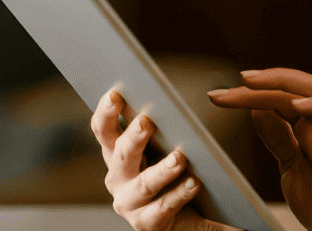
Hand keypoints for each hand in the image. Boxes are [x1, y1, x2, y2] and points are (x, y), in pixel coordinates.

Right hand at [90, 88, 238, 230]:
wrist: (184, 216)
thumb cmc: (173, 172)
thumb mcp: (167, 145)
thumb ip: (172, 123)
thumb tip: (207, 94)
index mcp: (117, 153)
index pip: (104, 129)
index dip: (106, 112)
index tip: (114, 94)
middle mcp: (118, 178)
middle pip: (121, 154)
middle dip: (133, 137)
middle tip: (147, 122)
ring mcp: (130, 203)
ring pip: (144, 183)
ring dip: (162, 170)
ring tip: (179, 158)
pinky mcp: (147, 223)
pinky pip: (163, 207)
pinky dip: (179, 194)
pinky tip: (193, 183)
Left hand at [207, 69, 311, 230]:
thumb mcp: (288, 164)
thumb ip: (277, 137)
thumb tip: (256, 110)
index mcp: (307, 126)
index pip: (278, 96)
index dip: (250, 93)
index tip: (219, 96)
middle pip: (292, 87)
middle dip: (260, 82)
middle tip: (228, 87)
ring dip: (281, 80)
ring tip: (251, 82)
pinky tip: (294, 105)